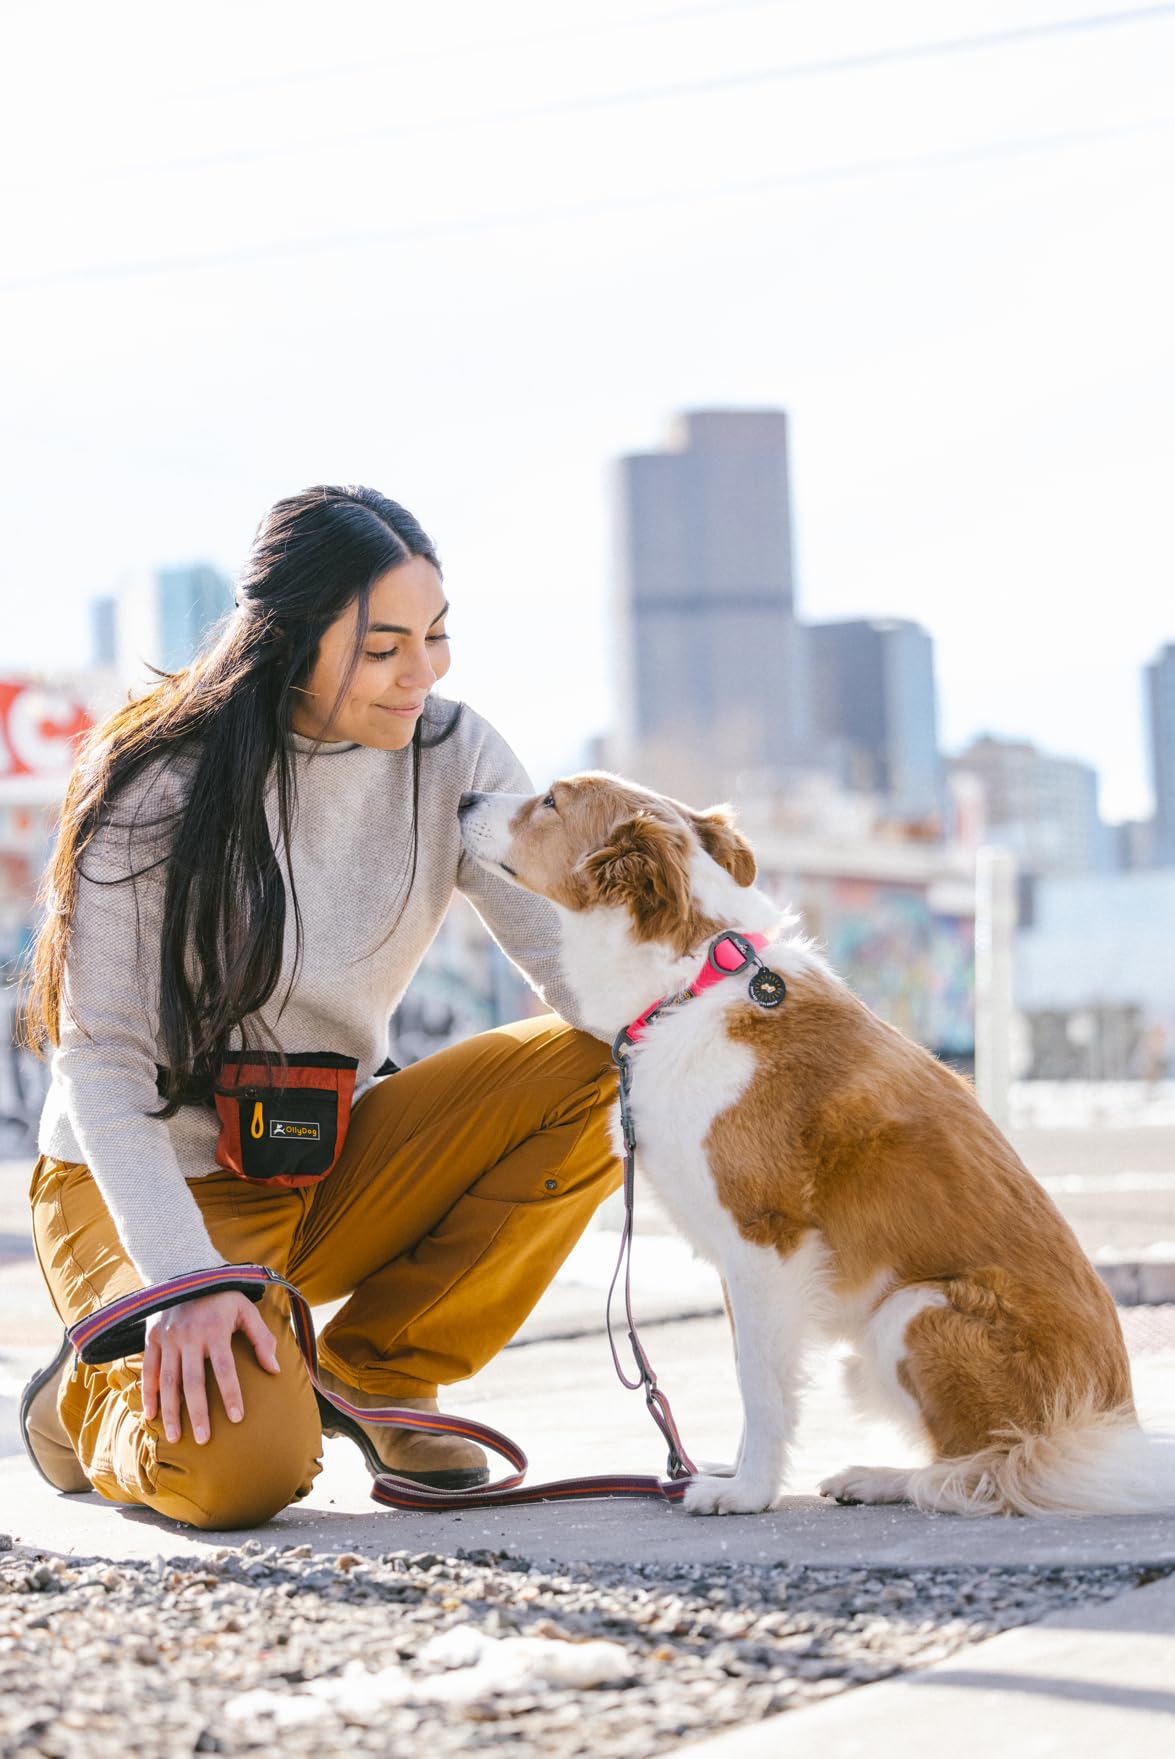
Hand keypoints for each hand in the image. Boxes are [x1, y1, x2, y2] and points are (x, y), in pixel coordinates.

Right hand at [142, 1290, 279, 1445]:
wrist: (185, 1270)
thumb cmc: (222, 1295)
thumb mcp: (246, 1309)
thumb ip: (261, 1338)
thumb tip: (275, 1370)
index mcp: (215, 1329)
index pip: (225, 1368)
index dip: (231, 1394)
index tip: (237, 1419)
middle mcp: (189, 1336)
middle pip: (193, 1381)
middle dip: (198, 1413)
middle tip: (204, 1440)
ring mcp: (168, 1338)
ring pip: (169, 1381)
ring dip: (171, 1411)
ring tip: (175, 1438)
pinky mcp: (152, 1338)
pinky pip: (149, 1370)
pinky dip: (149, 1394)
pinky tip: (151, 1416)